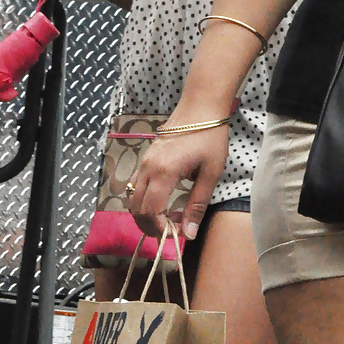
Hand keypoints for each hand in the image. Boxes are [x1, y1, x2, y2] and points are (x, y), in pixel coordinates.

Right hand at [131, 124, 229, 239]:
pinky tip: (160, 202)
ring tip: (165, 220)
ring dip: (144, 214)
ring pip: (132, 197)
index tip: (174, 236)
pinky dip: (142, 199)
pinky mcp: (145, 158)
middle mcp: (147, 168)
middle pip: (136, 207)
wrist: (200, 107)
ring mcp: (143, 162)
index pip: (151, 211)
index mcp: (164, 173)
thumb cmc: (209, 138)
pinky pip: (135, 184)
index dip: (159, 229)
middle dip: (149, 225)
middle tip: (168, 233)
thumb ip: (197, 204)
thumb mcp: (210, 173)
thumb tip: (188, 233)